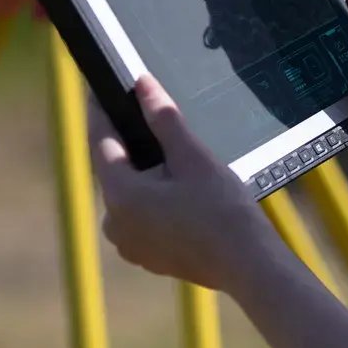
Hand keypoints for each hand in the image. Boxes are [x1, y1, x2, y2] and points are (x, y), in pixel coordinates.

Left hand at [89, 75, 277, 291]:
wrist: (248, 264)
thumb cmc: (222, 210)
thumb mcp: (193, 156)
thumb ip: (163, 118)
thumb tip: (142, 84)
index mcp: (120, 196)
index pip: (100, 142)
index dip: (101, 112)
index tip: (101, 89)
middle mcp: (115, 223)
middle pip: (116, 169)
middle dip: (131, 144)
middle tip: (148, 117)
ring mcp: (130, 244)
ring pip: (130, 193)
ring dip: (145, 173)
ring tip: (174, 155)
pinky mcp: (147, 257)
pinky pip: (142, 217)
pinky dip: (155, 199)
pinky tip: (182, 191)